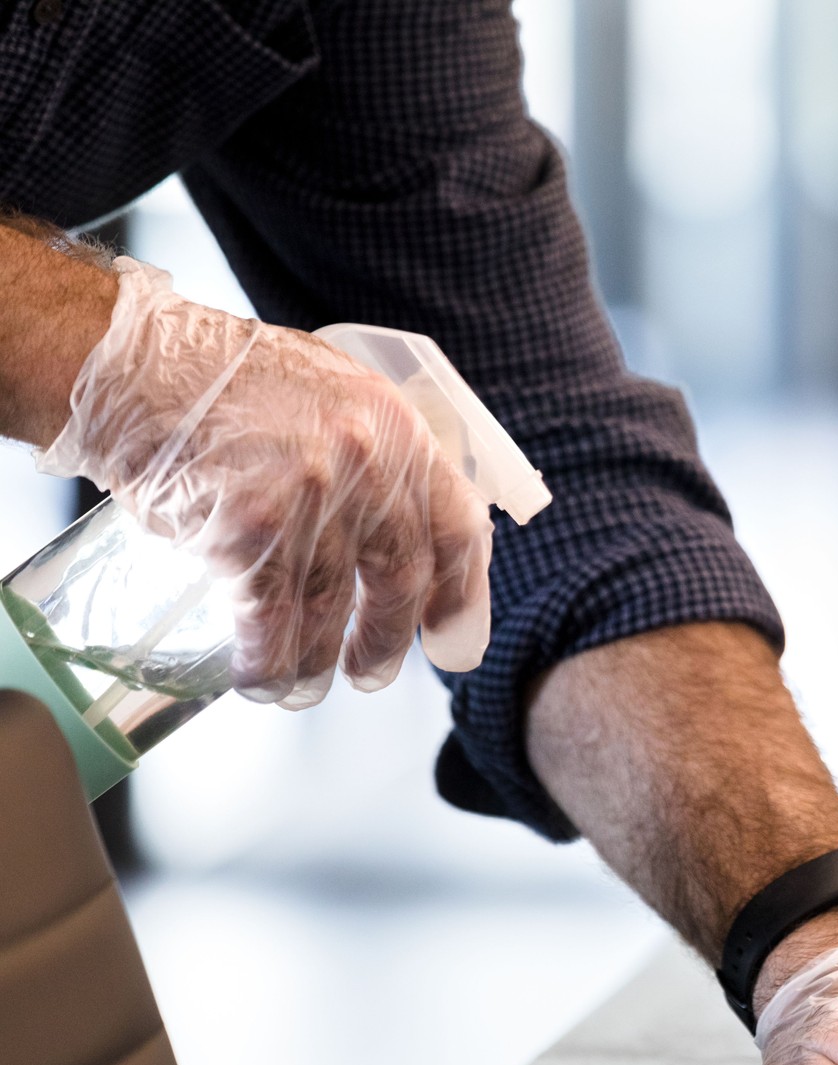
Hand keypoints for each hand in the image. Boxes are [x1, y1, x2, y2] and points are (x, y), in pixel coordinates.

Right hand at [38, 258, 491, 707]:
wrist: (134, 366)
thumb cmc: (225, 381)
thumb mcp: (332, 398)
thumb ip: (376, 456)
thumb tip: (405, 526)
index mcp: (398, 428)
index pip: (457, 527)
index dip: (463, 595)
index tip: (453, 640)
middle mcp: (367, 464)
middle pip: (399, 578)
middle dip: (386, 640)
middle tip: (370, 671)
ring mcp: (309, 498)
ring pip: (328, 607)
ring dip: (317, 662)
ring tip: (305, 685)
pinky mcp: (249, 530)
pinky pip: (269, 618)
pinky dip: (266, 660)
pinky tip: (260, 678)